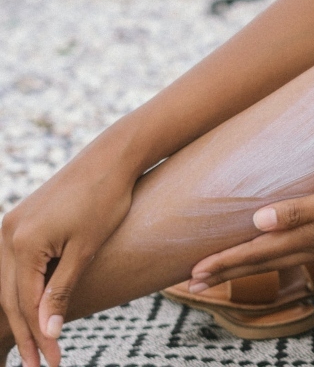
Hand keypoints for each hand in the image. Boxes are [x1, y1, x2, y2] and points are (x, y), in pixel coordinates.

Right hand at [1, 155, 133, 366]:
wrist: (110, 159)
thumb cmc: (105, 201)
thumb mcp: (86, 249)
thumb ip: (62, 290)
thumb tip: (47, 331)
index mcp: (22, 244)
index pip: (26, 304)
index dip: (38, 336)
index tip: (53, 362)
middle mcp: (7, 235)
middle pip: (11, 299)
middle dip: (25, 334)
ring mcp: (10, 228)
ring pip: (9, 285)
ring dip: (22, 316)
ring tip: (35, 348)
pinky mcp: (21, 223)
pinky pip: (16, 267)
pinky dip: (24, 292)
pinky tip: (35, 311)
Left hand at [188, 174, 313, 289]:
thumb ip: (302, 209)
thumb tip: (257, 220)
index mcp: (311, 236)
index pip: (257, 251)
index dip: (224, 261)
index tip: (192, 273)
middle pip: (263, 260)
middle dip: (227, 269)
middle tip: (193, 281)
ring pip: (280, 258)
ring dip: (250, 264)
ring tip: (226, 269)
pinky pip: (299, 252)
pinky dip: (276, 255)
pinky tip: (279, 250)